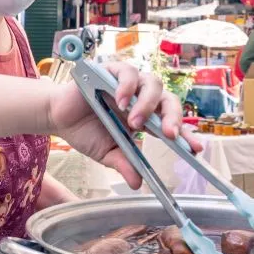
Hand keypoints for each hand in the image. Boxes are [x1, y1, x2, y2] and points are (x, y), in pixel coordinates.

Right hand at [47, 62, 200, 188]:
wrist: (57, 116)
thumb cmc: (84, 131)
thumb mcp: (107, 152)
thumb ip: (123, 163)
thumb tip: (137, 183)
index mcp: (145, 117)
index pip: (170, 123)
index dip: (185, 134)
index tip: (196, 148)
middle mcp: (140, 97)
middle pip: (169, 100)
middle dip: (174, 118)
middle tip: (171, 136)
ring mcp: (128, 82)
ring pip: (153, 83)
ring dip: (148, 104)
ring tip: (135, 122)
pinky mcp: (111, 70)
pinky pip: (128, 72)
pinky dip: (127, 86)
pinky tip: (121, 102)